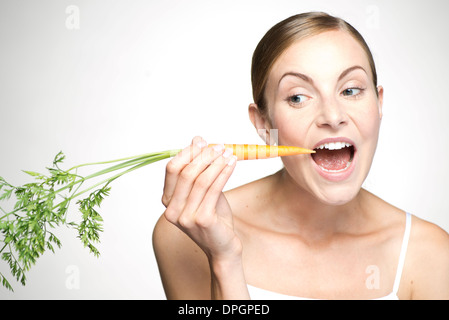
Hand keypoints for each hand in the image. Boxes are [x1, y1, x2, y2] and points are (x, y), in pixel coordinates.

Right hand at [161, 137, 240, 261]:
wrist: (223, 247)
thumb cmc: (214, 217)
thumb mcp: (203, 191)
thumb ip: (199, 169)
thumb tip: (197, 140)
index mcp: (168, 201)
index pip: (172, 169)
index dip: (187, 152)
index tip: (202, 142)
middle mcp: (172, 210)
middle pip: (185, 173)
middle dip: (203, 156)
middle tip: (219, 146)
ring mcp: (186, 216)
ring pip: (201, 180)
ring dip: (216, 162)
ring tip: (228, 153)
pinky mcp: (202, 220)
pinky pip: (214, 189)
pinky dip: (224, 173)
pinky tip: (232, 164)